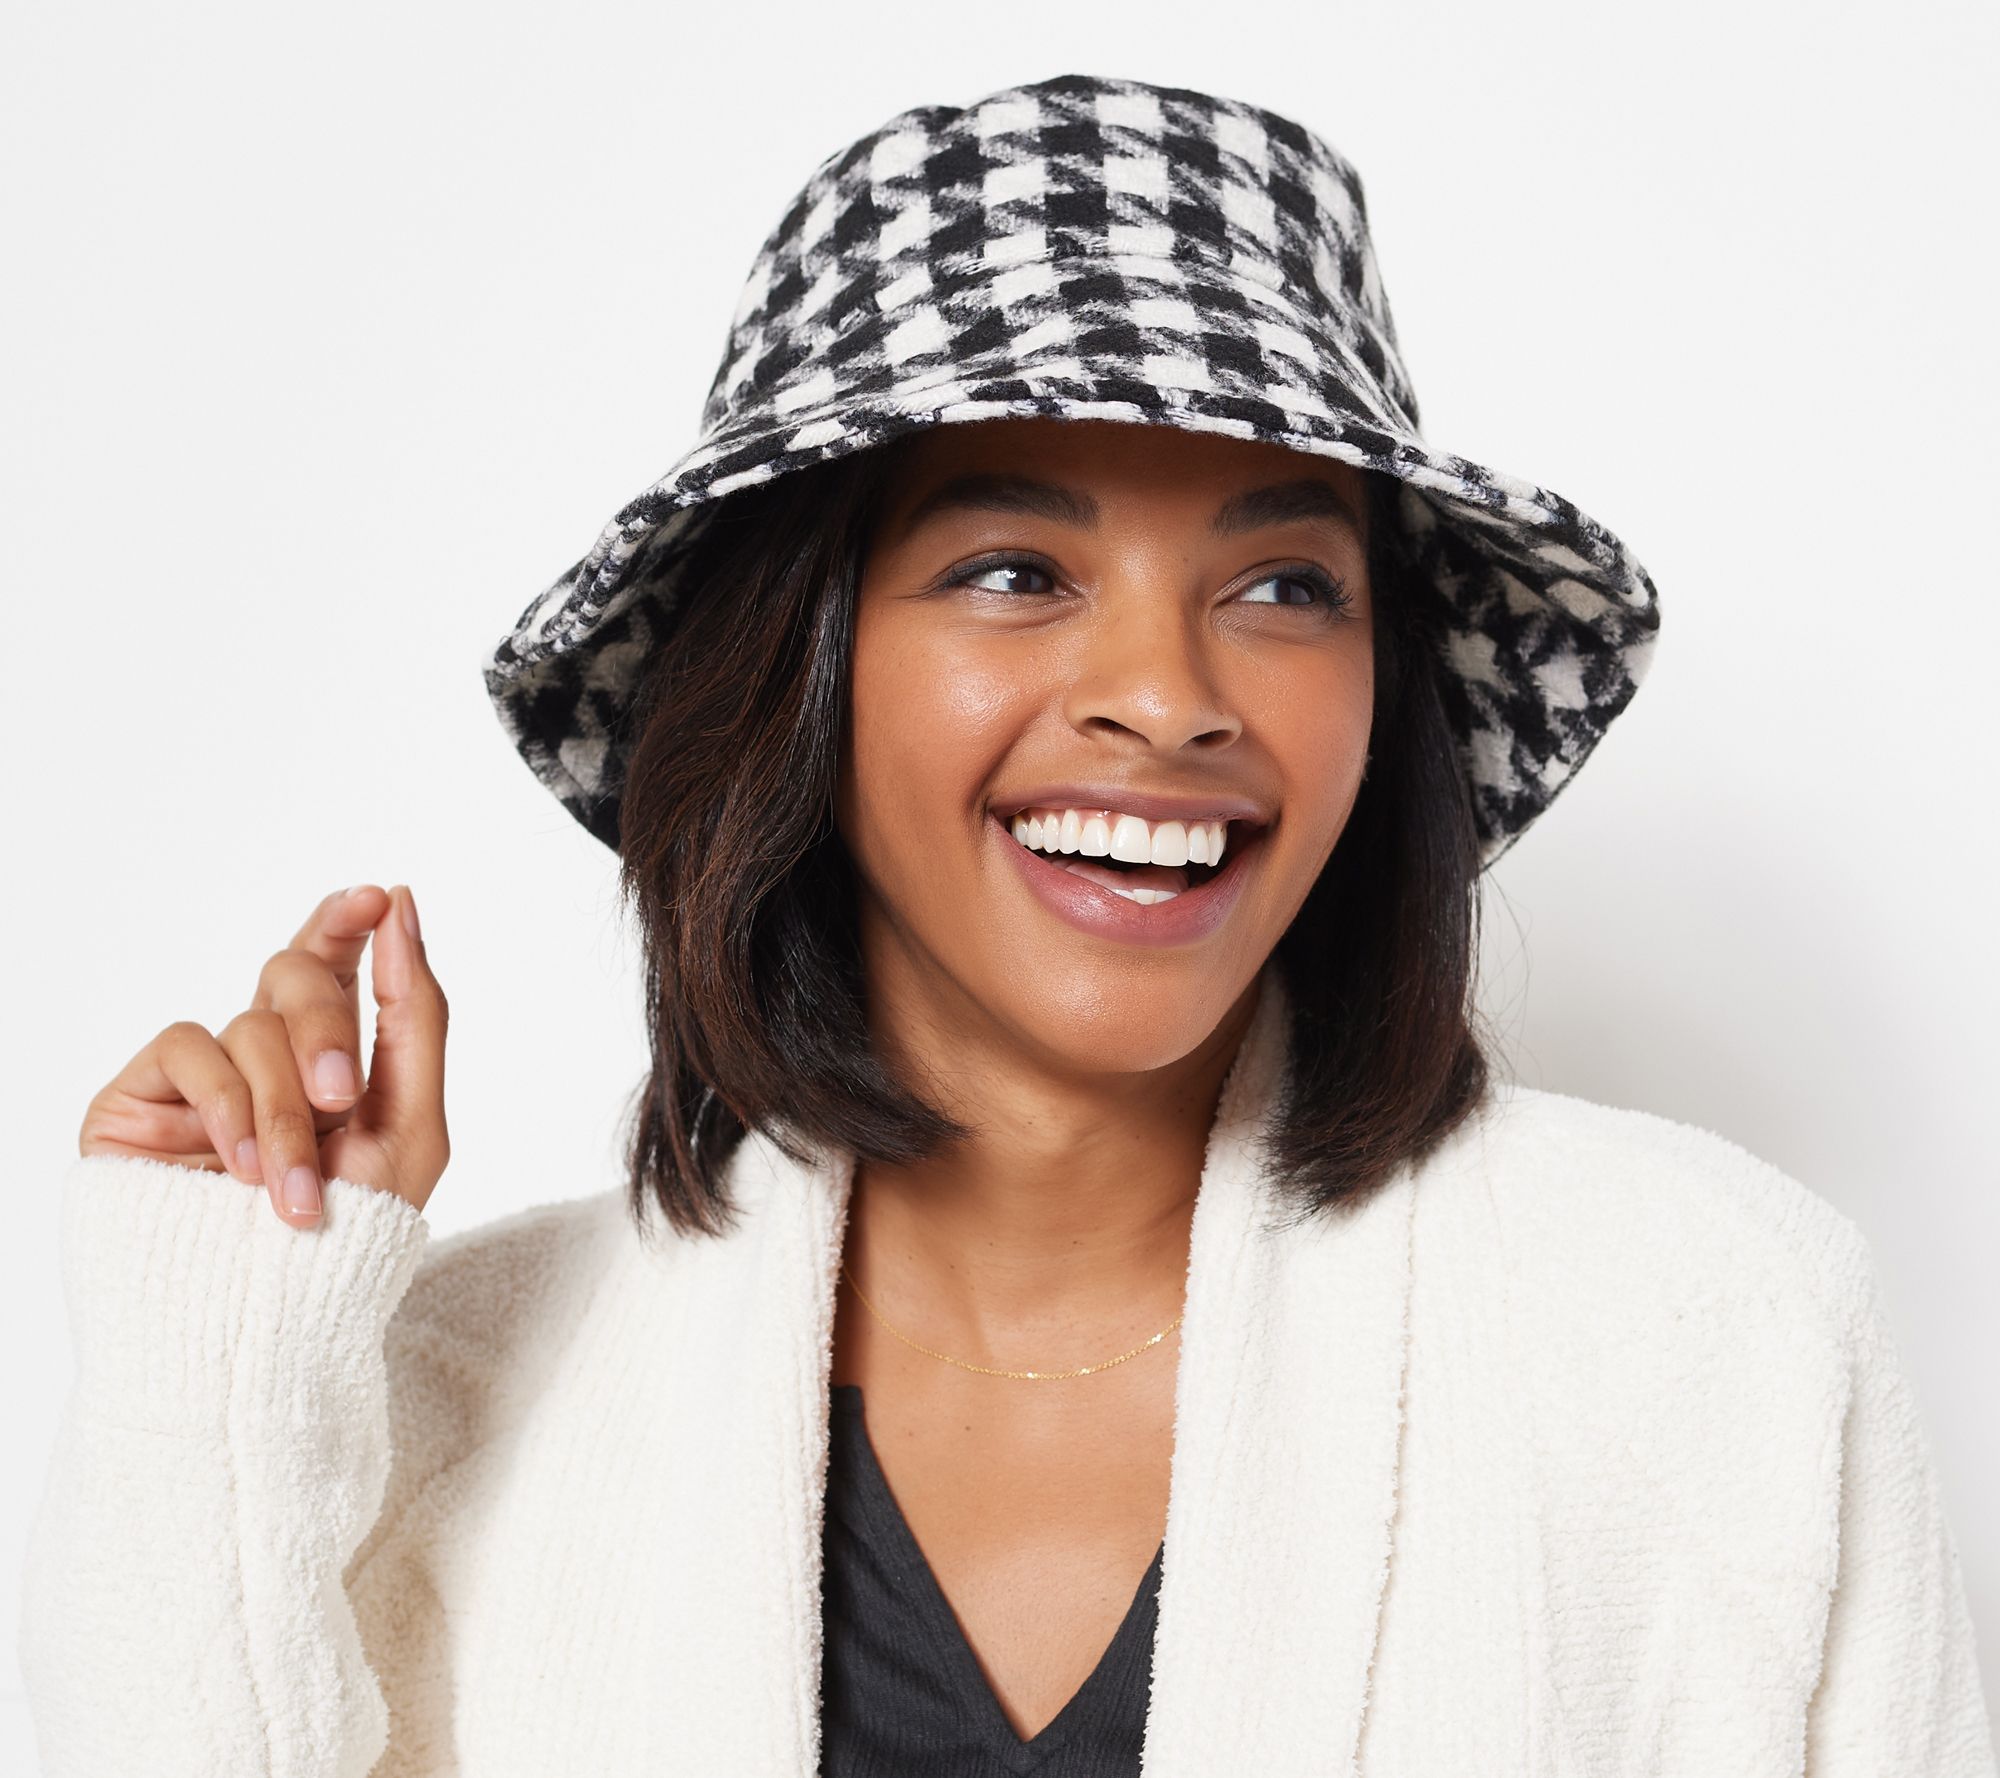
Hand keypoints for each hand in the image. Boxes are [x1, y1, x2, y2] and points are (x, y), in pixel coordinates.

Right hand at [77, 884, 449, 1227]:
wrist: (269, 1323)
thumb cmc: (350, 1235)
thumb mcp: (413, 1122)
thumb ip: (415, 1012)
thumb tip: (403, 904)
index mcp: (330, 1055)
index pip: (333, 960)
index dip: (348, 919)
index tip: (379, 898)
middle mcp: (264, 1054)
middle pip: (297, 972)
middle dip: (329, 1029)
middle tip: (344, 1096)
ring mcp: (202, 1076)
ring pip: (250, 1022)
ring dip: (283, 1107)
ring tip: (292, 1185)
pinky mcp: (140, 1098)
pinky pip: (190, 1048)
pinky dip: (226, 1105)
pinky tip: (237, 1167)